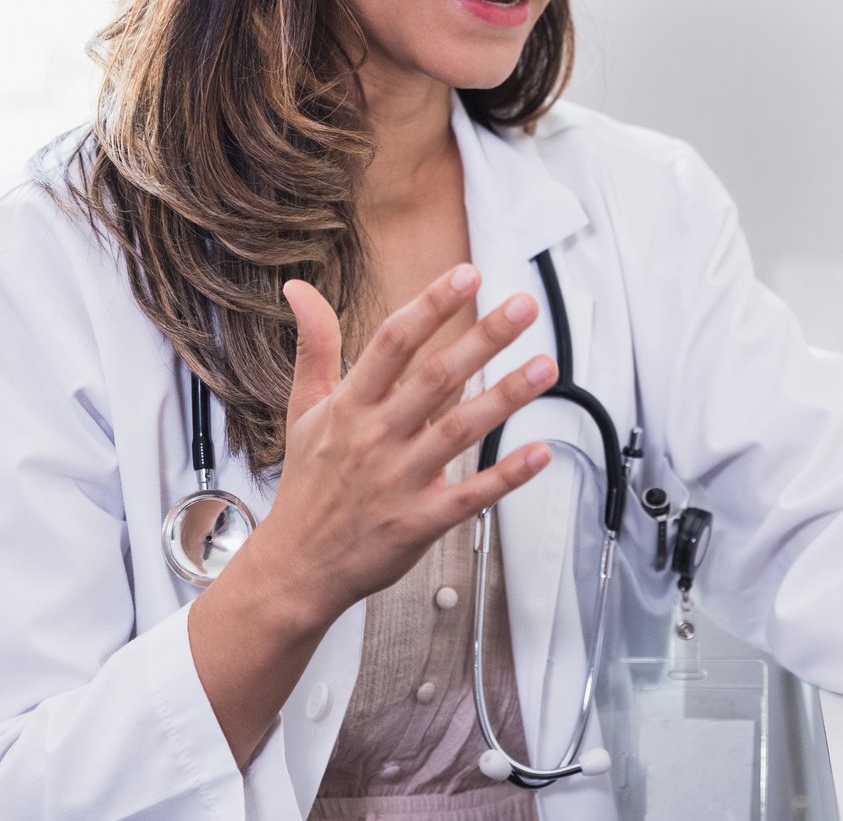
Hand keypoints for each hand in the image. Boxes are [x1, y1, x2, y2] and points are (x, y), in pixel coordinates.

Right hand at [235, 263, 558, 628]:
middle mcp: (375, 438)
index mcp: (349, 407)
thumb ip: (313, 346)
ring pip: (460, 432)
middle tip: (523, 307)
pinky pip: (471, 496)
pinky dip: (507, 475)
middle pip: (435, 379)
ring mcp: (399, 481)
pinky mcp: (420, 522)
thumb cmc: (308, 486)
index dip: (430, 306)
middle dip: (483, 339)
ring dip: (507, 397)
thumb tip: (299, 290)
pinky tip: (540, 453)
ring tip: (546, 367)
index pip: (392, 343)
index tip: (467, 274)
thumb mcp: (302, 410)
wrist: (295, 567)